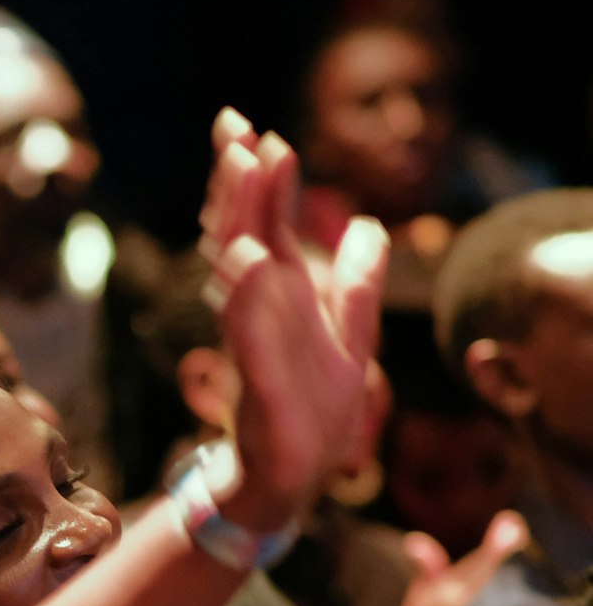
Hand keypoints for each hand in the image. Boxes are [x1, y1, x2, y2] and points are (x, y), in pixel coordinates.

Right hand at [198, 108, 388, 529]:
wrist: (293, 478)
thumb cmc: (313, 412)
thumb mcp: (351, 341)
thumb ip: (357, 286)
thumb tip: (371, 227)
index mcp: (280, 295)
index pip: (267, 224)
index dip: (263, 180)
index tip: (260, 132)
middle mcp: (257, 308)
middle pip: (242, 231)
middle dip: (238, 181)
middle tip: (233, 127)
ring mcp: (251, 340)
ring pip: (237, 269)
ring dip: (239, 218)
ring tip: (243, 169)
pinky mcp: (256, 380)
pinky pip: (246, 332)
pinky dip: (244, 297)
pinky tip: (247, 259)